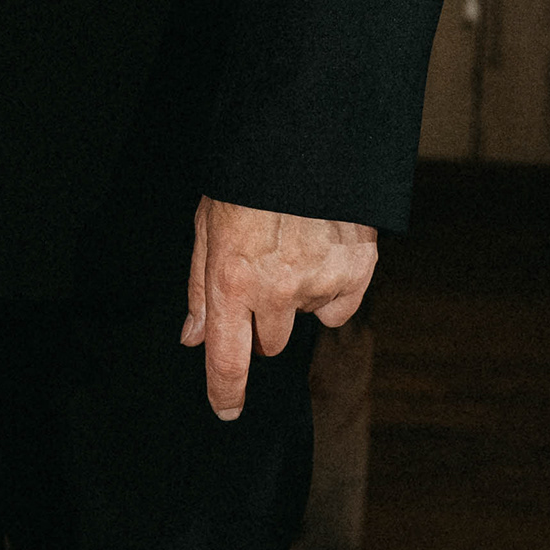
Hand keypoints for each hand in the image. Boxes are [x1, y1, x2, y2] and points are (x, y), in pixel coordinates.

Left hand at [182, 198, 378, 421]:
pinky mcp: (356, 270)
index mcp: (232, 280)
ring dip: (297, 296)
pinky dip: (332, 287)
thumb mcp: (206, 227)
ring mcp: (319, 283)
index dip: (225, 392)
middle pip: (270, 342)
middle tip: (264, 273)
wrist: (301, 139)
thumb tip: (193, 336)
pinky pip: (339, 305)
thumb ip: (200, 288)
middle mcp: (277, 290)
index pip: (227, 359)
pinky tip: (322, 250)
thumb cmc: (247, 181)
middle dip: (264, 319)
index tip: (226, 410)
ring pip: (305, 319)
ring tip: (293, 247)